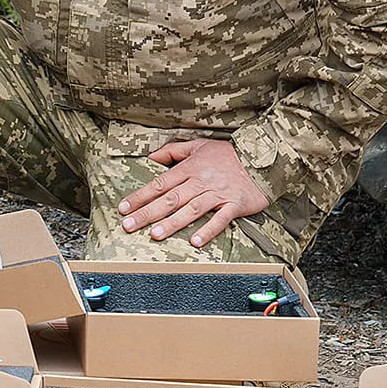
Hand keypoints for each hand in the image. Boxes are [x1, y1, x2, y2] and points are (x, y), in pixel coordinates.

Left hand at [118, 139, 271, 248]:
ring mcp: (218, 194)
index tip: (123, 208)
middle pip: (170, 199)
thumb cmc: (228, 155)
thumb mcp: (199, 146)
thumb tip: (151, 156)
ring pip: (191, 209)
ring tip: (155, 234)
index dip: (140, 196)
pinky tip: (196, 242)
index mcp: (190, 168)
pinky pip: (220, 219)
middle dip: (147, 213)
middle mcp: (201, 181)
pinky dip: (208, 230)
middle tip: (129, 226)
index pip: (159, 184)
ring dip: (173, 222)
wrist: (263, 158)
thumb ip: (174, 151)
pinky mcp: (235, 204)